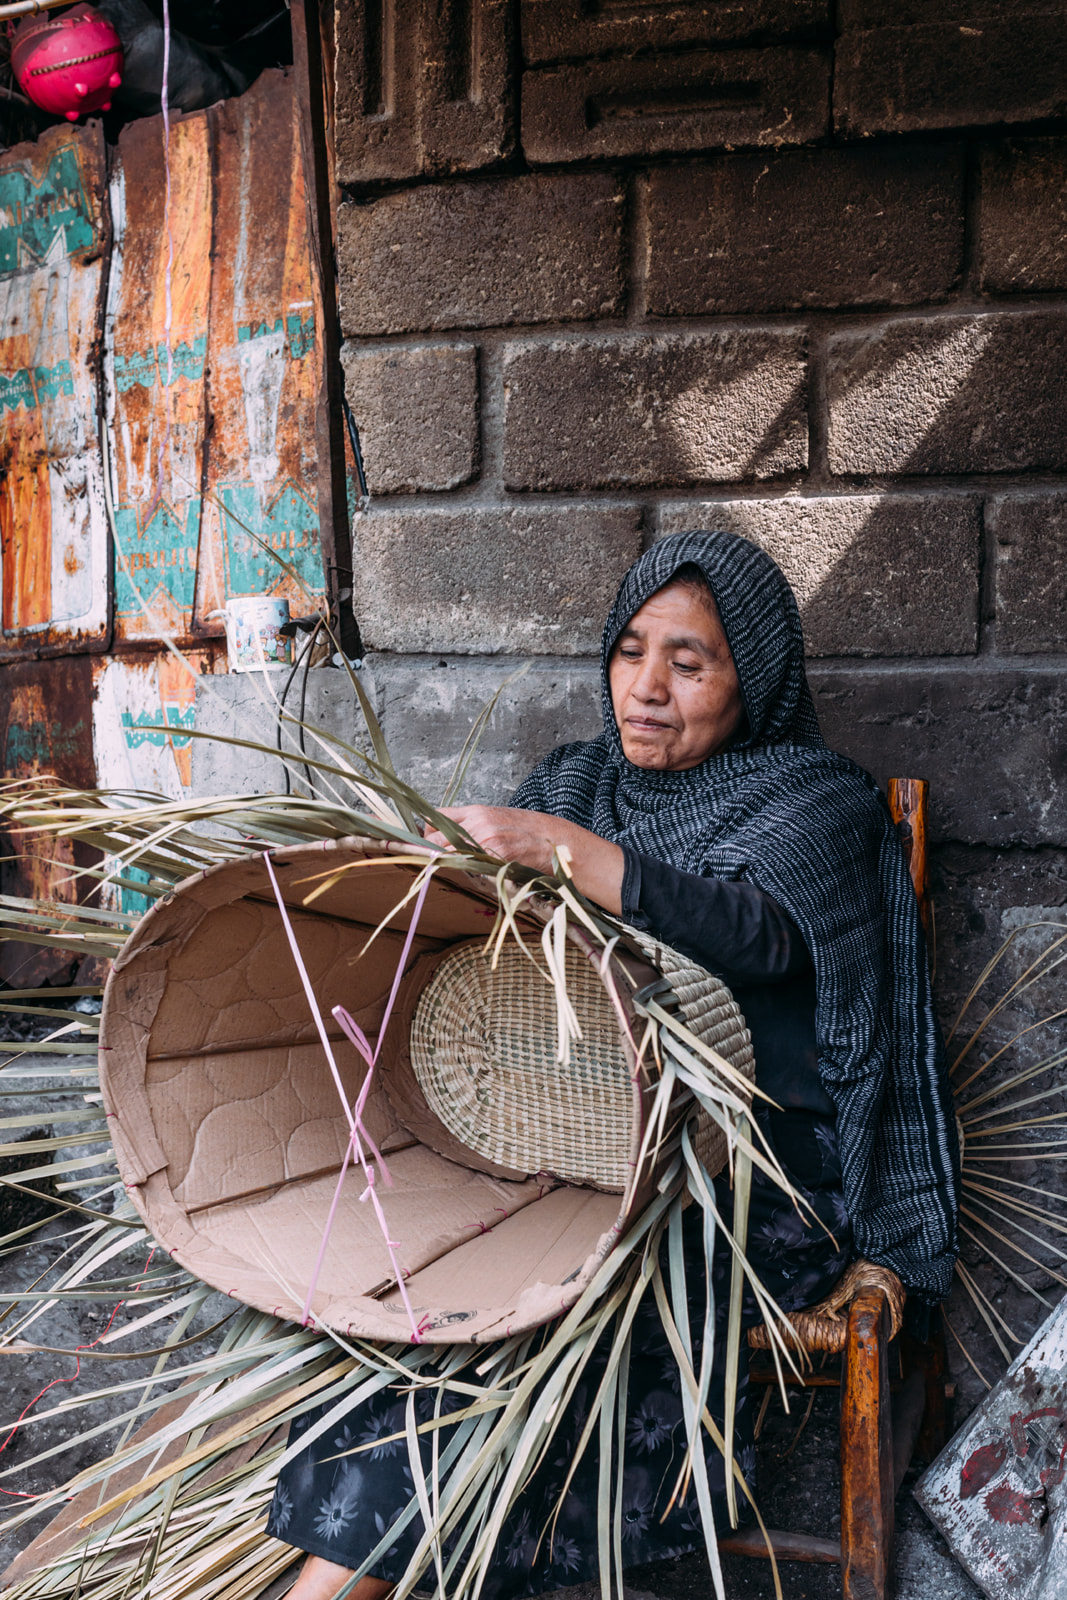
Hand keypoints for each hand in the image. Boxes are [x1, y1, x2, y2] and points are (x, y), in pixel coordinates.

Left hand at [424, 806, 624, 913]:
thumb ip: (472, 828)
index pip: (434, 818)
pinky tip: (477, 880)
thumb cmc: (532, 836)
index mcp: (477, 812)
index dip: (422, 834)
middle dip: (426, 853)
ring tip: (452, 873)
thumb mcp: (500, 821)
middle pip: (432, 840)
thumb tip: (442, 840)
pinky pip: (467, 873)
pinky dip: (467, 879)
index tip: (415, 844)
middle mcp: (477, 825)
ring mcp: (485, 844)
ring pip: (445, 858)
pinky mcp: (495, 863)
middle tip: (425, 864)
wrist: (564, 846)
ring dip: (444, 867)